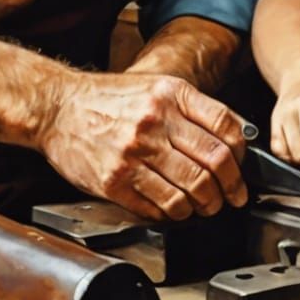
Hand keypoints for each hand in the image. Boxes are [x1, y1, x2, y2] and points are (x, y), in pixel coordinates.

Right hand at [38, 72, 248, 221]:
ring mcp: (133, 153)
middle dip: (231, 186)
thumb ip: (192, 107)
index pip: (225, 127)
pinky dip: (174, 213)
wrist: (58, 107)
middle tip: (233, 196)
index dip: (241, 154)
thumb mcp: (155, 86)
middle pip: (213, 162)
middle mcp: (154, 121)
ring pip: (190, 190)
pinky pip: (159, 206)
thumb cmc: (108, 98)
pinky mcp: (115, 181)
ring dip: (205, 205)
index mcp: (170, 94)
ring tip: (205, 206)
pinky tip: (175, 209)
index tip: (241, 167)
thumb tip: (232, 137)